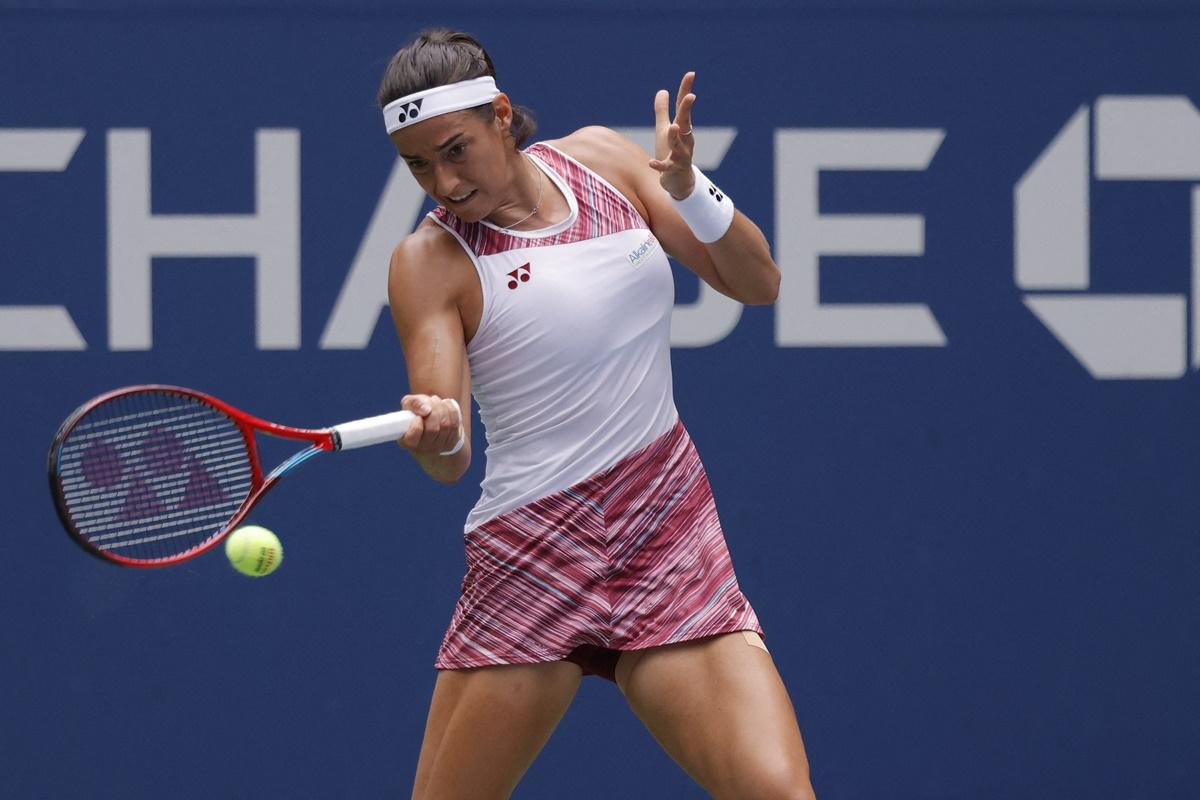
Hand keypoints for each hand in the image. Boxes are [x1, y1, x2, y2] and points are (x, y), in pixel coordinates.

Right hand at [398, 393, 463, 454]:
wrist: (433, 422)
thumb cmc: (418, 413)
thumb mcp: (409, 405)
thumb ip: (413, 403)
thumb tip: (426, 409)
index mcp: (408, 442)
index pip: (413, 437)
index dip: (416, 424)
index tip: (418, 416)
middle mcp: (424, 448)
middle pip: (433, 429)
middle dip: (433, 410)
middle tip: (429, 402)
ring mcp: (440, 446)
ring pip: (446, 425)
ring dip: (442, 408)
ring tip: (436, 402)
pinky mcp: (453, 442)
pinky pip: (455, 423)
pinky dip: (451, 409)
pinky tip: (445, 405)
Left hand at [650, 71, 696, 199]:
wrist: (678, 182)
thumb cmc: (671, 152)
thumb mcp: (665, 129)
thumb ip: (662, 111)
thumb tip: (662, 90)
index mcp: (681, 128)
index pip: (683, 107)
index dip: (686, 90)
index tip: (690, 74)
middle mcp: (684, 140)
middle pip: (685, 123)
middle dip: (687, 110)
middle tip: (691, 96)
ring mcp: (680, 155)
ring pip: (678, 145)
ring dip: (675, 136)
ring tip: (672, 127)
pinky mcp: (672, 170)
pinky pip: (666, 167)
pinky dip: (659, 165)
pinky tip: (651, 163)